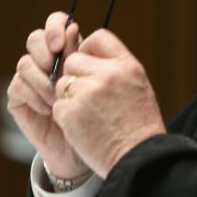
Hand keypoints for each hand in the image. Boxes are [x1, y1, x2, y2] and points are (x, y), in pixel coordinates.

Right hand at [7, 12, 88, 178]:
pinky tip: (48, 108)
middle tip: (54, 63)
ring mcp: (31, 79)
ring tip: (58, 97)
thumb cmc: (97, 111)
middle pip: (35, 38)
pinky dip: (33, 95)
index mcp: (68, 50)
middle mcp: (47, 61)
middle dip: (44, 49)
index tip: (62, 43)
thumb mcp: (95, 80)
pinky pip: (17, 85)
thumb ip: (84, 55)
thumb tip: (74, 28)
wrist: (87, 145)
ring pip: (25, 62)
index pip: (56, 24)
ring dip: (41, 79)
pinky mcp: (19, 98)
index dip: (55, 26)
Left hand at [52, 28, 166, 178]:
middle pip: (73, 61)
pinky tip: (83, 128)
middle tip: (88, 97)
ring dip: (70, 99)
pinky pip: (58, 106)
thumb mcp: (138, 85)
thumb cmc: (139, 124)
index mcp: (126, 65)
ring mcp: (87, 93)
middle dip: (75, 77)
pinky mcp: (71, 113)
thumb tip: (88, 52)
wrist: (138, 159)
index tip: (88, 63)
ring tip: (89, 115)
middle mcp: (107, 74)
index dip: (87, 49)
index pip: (98, 37)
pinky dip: (66, 118)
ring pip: (62, 84)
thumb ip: (116, 66)